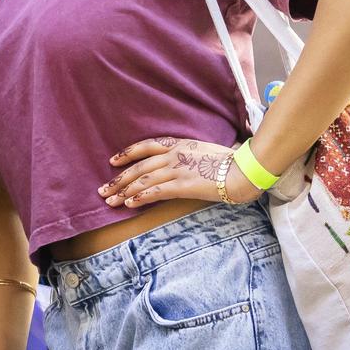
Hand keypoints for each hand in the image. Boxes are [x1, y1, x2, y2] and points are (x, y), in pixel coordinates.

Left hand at [102, 136, 260, 207]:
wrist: (245, 170)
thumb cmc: (230, 162)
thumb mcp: (203, 151)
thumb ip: (187, 155)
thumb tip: (178, 162)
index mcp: (178, 144)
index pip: (144, 147)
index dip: (126, 154)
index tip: (112, 162)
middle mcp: (173, 155)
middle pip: (138, 167)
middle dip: (118, 180)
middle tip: (103, 190)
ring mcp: (177, 170)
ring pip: (142, 181)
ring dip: (124, 192)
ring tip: (110, 201)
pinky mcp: (183, 185)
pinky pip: (156, 191)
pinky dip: (140, 198)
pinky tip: (129, 204)